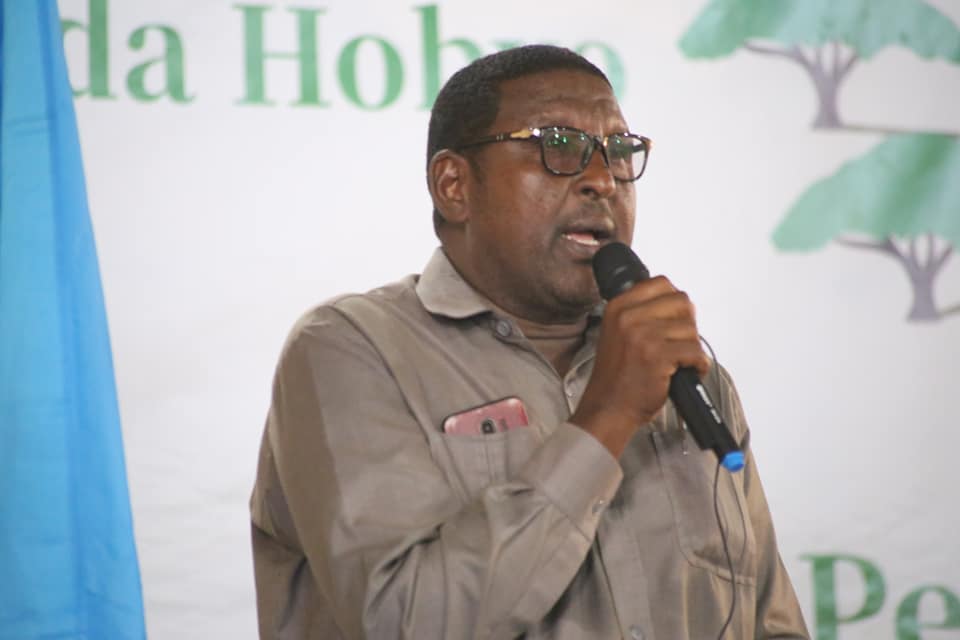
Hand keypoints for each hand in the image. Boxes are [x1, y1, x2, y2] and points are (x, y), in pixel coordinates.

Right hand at [569, 275, 709, 457]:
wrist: (608, 408)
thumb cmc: (617, 376)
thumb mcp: (618, 333)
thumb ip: (641, 313)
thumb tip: (678, 302)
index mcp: (618, 306)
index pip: (661, 283)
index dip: (674, 302)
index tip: (672, 320)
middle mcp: (628, 316)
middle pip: (681, 302)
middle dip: (687, 324)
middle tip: (677, 343)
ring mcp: (643, 335)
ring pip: (690, 328)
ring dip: (691, 348)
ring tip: (678, 362)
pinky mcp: (657, 356)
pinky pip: (695, 351)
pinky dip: (697, 365)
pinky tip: (685, 372)